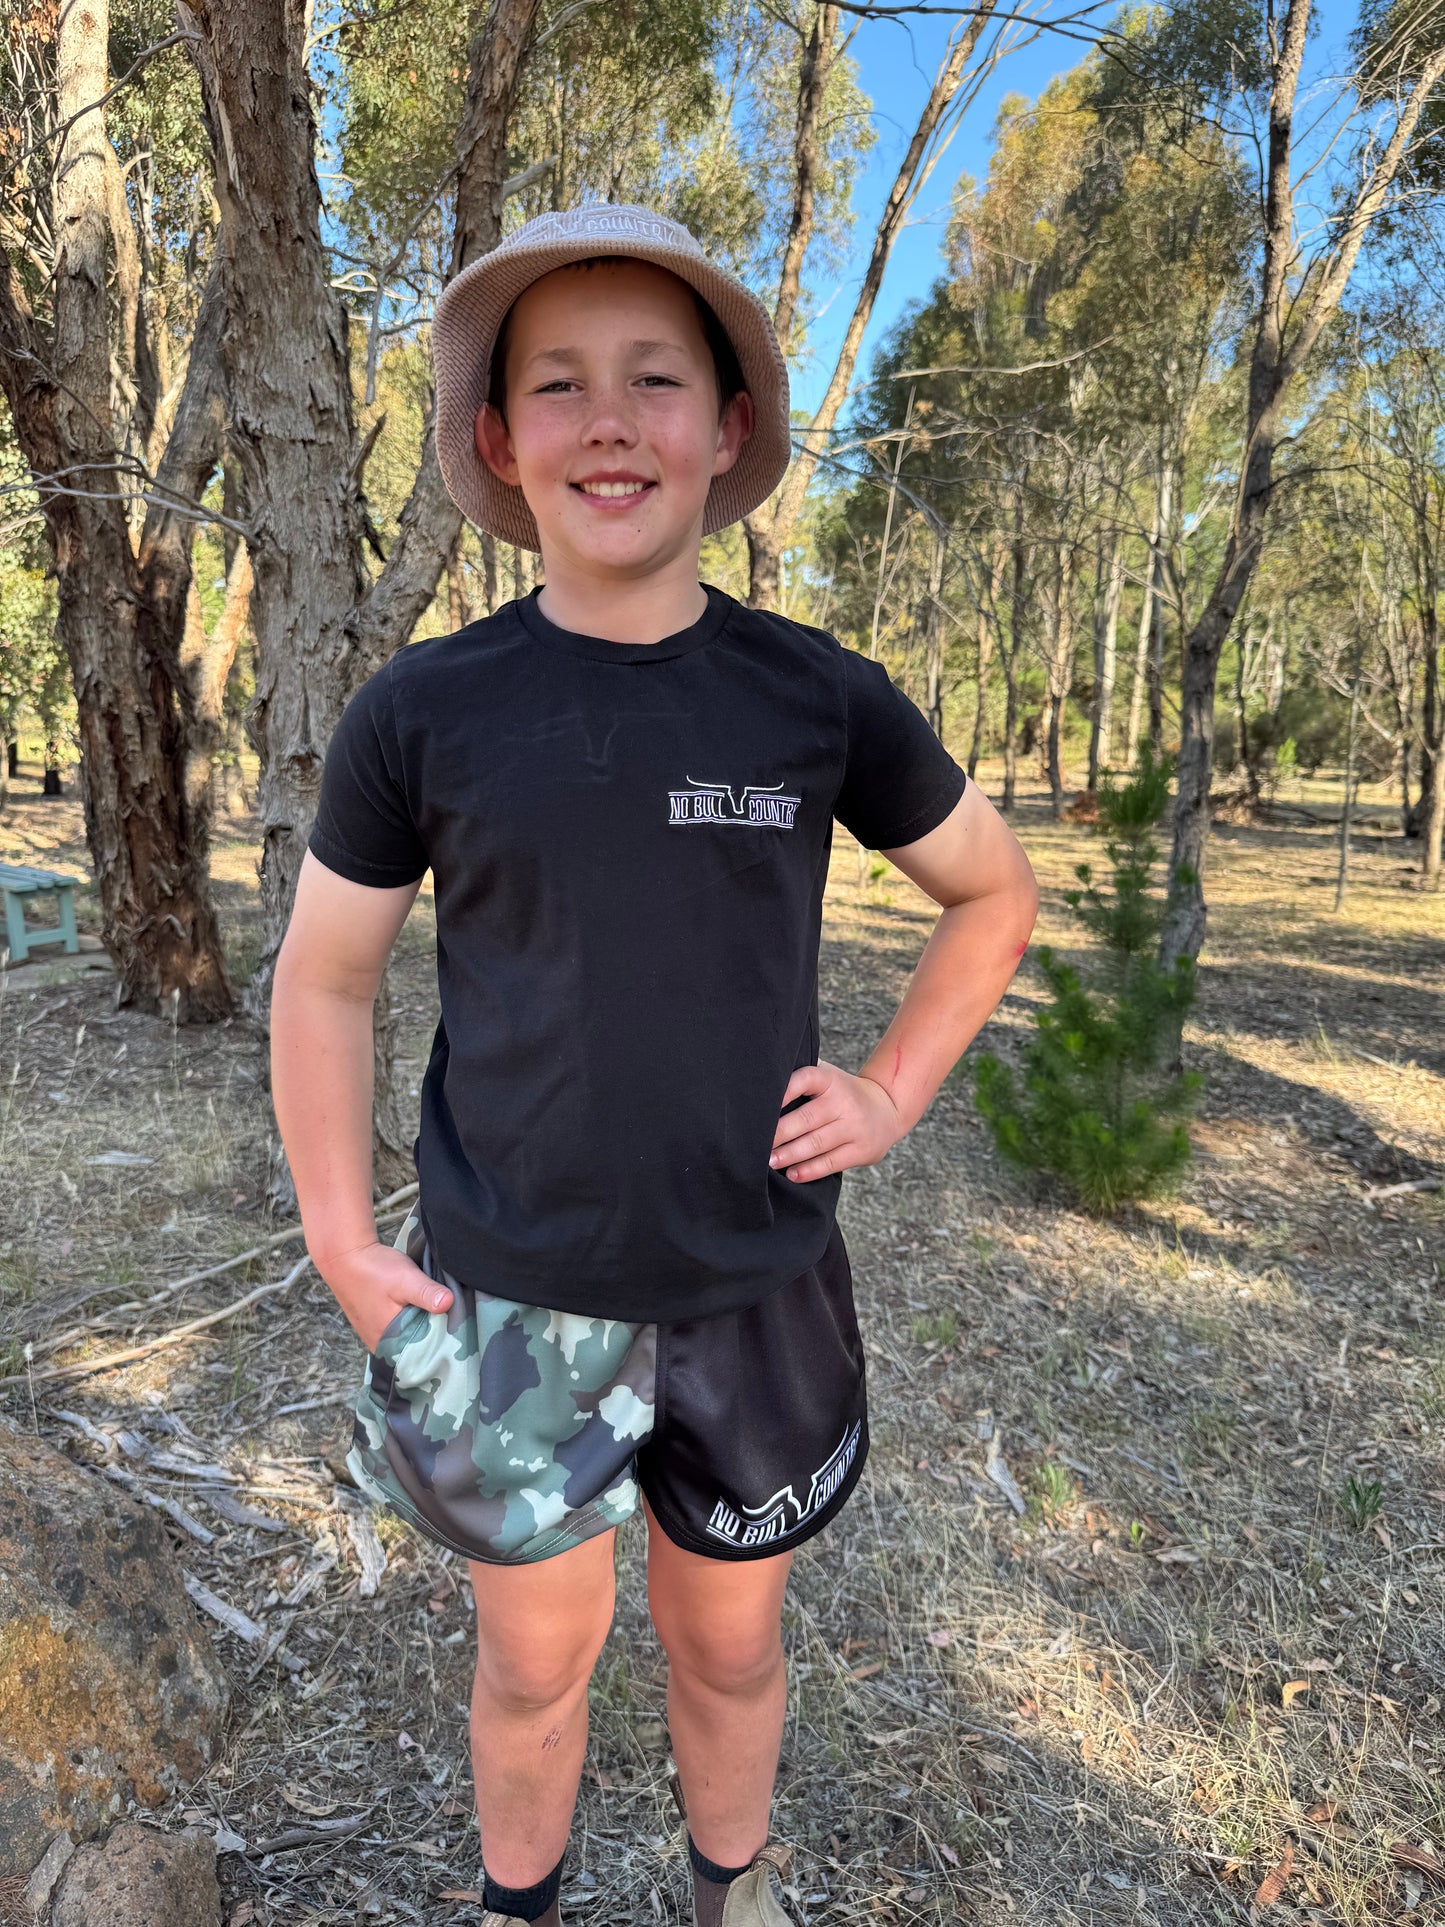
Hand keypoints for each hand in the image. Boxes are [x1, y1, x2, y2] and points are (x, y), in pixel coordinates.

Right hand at [315, 1238, 453, 1353]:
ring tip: (437, 1315)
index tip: (459, 1332)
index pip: (423, 1354)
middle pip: (415, 1348)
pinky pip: (397, 1331)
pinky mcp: (373, 1324)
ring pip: (406, 1339)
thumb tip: (449, 1303)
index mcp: (389, 1342)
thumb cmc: (374, 1269)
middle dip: (433, 1337)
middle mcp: (380, 1345)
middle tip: (453, 1322)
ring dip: (421, 1329)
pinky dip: (408, 1323)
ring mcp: (375, 1335)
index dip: (442, 1344)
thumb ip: (427, 1293)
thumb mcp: (406, 1279)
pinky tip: (417, 1310)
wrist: (344, 1256)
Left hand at [768, 1058, 904, 1183]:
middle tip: (755, 1144)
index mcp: (830, 1080)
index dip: (784, 1090)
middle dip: (778, 1134)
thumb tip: (759, 1083)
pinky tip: (792, 1174)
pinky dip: (809, 1170)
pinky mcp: (862, 1150)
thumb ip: (800, 1075)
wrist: (887, 1108)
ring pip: (816, 1143)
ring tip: (769, 1161)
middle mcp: (844, 1101)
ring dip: (789, 1154)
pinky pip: (831, 1163)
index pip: (805, 1079)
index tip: (760, 1106)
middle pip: (806, 1119)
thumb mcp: (827, 1076)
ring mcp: (855, 1127)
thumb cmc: (842, 1093)